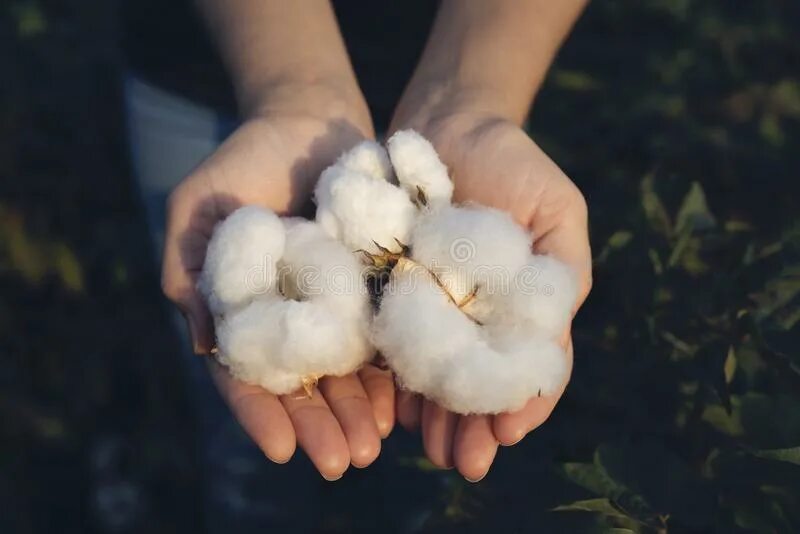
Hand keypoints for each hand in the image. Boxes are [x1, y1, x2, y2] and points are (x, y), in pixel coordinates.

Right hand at [161, 91, 395, 479]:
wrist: (309, 121)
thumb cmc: (243, 159)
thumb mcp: (198, 204)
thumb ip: (188, 266)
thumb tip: (201, 342)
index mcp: (242, 311)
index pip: (246, 373)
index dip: (260, 413)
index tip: (280, 449)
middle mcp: (290, 318)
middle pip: (303, 386)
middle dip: (319, 426)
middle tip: (342, 463)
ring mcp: (335, 307)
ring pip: (346, 374)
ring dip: (358, 413)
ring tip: (374, 447)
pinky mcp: (376, 289)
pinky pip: (383, 337)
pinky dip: (390, 373)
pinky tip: (402, 405)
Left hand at [391, 111, 591, 480]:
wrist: (449, 122)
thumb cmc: (515, 165)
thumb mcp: (557, 210)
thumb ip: (563, 270)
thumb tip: (557, 334)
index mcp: (521, 307)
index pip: (528, 367)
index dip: (524, 402)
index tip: (511, 431)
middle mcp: (477, 317)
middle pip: (478, 382)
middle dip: (474, 425)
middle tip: (467, 463)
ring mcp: (433, 308)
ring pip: (436, 375)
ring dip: (436, 417)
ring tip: (433, 452)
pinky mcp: (388, 291)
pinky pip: (392, 341)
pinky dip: (396, 378)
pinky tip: (395, 409)